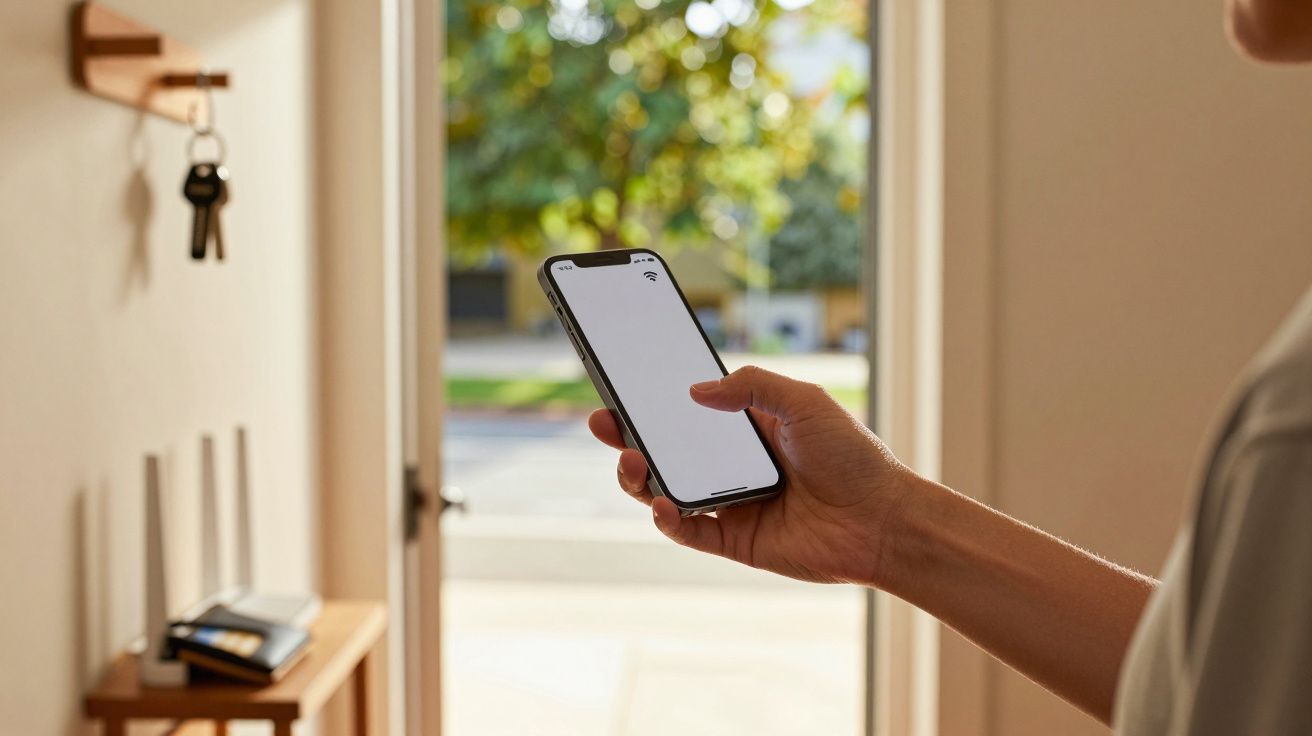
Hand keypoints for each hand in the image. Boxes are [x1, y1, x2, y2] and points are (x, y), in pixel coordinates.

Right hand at [588, 365, 916, 585]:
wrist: (884, 519)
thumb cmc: (854, 457)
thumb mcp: (805, 402)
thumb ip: (752, 387)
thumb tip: (695, 392)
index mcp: (746, 429)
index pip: (687, 412)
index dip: (651, 401)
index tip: (620, 386)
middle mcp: (731, 466)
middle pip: (664, 451)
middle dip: (626, 436)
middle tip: (603, 422)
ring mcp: (730, 504)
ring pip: (665, 490)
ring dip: (637, 476)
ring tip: (630, 461)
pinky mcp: (735, 541)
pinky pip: (687, 531)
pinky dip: (666, 518)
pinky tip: (661, 502)